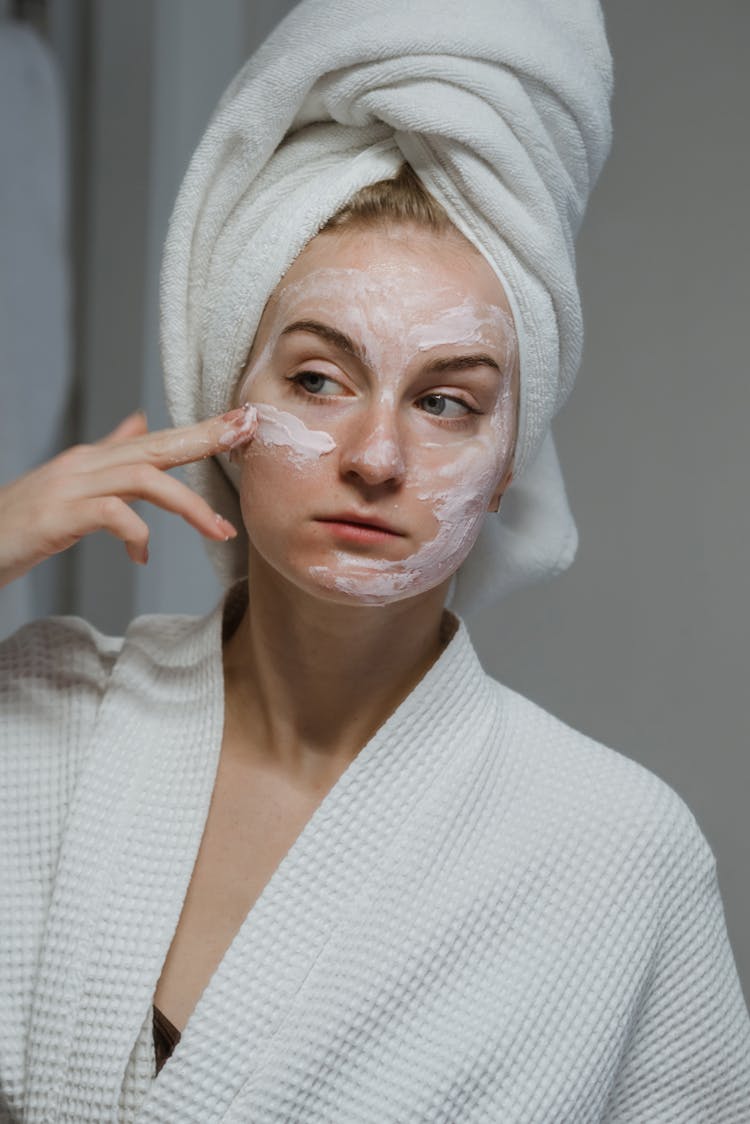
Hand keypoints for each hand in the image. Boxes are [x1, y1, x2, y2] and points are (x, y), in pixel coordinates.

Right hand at [0, 405, 256, 587]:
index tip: (242, 423)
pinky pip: (111, 514)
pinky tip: (142, 555)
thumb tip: (140, 424)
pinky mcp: (58, 516)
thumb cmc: (23, 523)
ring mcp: (69, 488)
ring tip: (218, 530)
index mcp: (93, 460)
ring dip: (188, 504)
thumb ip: (108, 456)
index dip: (200, 431)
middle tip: (247, 434)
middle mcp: (84, 465)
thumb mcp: (72, 485)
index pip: (156, 439)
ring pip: (142, 478)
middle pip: (155, 446)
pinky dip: (137, 533)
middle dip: (205, 440)